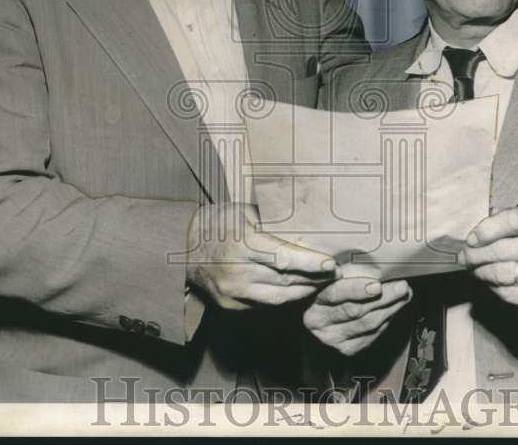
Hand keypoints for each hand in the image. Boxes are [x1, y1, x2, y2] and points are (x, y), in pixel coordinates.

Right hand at [186, 202, 336, 309]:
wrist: (183, 246)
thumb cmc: (219, 222)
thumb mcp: (246, 212)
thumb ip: (274, 221)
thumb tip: (310, 224)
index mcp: (242, 243)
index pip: (283, 257)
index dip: (310, 263)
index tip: (331, 264)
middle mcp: (237, 272)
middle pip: (286, 280)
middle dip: (314, 278)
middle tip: (334, 273)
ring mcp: (233, 293)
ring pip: (280, 297)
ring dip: (304, 291)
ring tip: (321, 282)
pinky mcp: (231, 306)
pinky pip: (267, 305)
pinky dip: (285, 297)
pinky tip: (298, 289)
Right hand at [303, 276, 412, 356]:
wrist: (320, 320)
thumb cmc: (325, 290)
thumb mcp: (325, 279)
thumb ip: (340, 272)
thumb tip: (373, 260)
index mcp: (311, 301)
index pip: (334, 295)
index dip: (356, 289)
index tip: (377, 284)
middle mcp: (319, 324)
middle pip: (355, 310)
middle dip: (383, 298)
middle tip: (401, 286)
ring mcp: (334, 339)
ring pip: (368, 323)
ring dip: (391, 308)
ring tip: (405, 293)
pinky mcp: (348, 349)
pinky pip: (372, 334)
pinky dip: (387, 319)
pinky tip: (396, 306)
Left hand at [459, 208, 517, 317]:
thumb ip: (506, 220)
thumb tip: (476, 232)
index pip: (513, 220)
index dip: (487, 229)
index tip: (472, 238)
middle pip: (502, 249)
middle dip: (476, 254)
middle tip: (464, 257)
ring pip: (501, 273)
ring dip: (480, 271)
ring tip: (473, 269)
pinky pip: (507, 292)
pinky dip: (492, 287)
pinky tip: (489, 281)